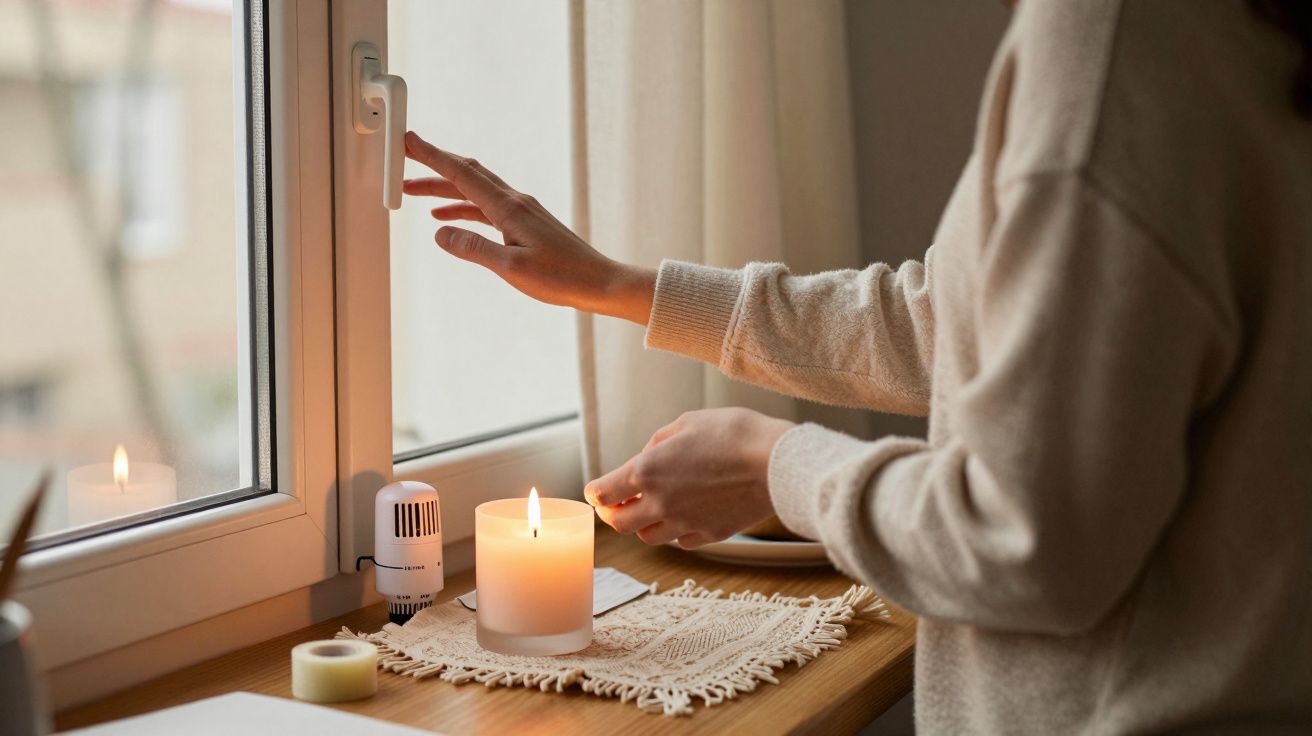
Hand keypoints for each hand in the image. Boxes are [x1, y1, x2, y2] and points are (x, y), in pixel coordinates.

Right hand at [402, 131, 655, 324]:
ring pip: (474, 192)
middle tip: (401, 161)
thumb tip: (440, 234)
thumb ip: (473, 249)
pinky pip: (486, 209)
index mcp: (509, 207)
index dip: (432, 156)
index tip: (408, 140)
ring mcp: (521, 211)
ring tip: (414, 193)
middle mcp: (515, 202)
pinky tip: (447, 219)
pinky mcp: (526, 224)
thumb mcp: (511, 268)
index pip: (462, 173)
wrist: (600, 283)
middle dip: (432, 167)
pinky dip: (463, 208)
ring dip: (444, 190)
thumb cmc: (562, 278)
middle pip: (466, 175)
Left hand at [585, 408, 795, 548]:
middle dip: (615, 513)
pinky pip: (681, 541)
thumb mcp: (688, 421)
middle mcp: (660, 503)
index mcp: (647, 471)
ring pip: (648, 537)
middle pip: (619, 524)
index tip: (598, 489)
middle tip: (620, 503)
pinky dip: (676, 531)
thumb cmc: (734, 433)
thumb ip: (659, 441)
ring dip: (644, 524)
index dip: (595, 492)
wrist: (777, 462)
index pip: (602, 494)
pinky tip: (685, 515)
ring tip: (654, 508)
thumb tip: (648, 457)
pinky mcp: (710, 535)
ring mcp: (685, 524)